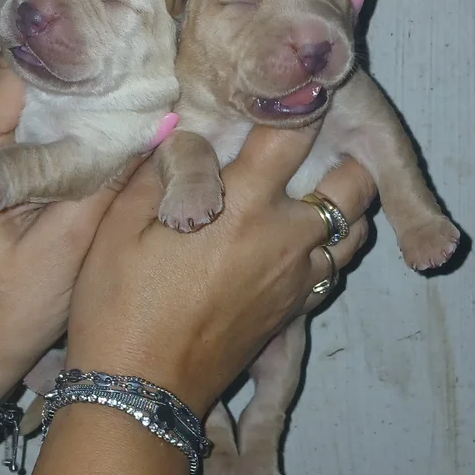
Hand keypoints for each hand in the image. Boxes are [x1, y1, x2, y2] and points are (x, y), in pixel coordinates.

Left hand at [0, 4, 137, 398]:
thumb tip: (155, 117)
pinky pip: (6, 95)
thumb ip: (104, 177)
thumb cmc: (17, 303)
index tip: (102, 2)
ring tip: (86, 18)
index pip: (10, 65)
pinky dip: (39, 71)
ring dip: (26, 36)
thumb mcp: (69, 244)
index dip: (55, 29)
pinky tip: (89, 71)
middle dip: (18, 9)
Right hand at [65, 127, 376, 417]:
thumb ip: (158, 170)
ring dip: (343, 204)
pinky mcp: (294, 313)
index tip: (293, 81)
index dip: (300, 97)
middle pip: (354, 182)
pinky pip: (333, 268)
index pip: (295, 130)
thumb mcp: (119, 227)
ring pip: (355, 229)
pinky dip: (328, 247)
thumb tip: (178, 127)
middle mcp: (286, 237)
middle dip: (344, 154)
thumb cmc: (119, 306)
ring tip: (309, 189)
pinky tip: (293, 240)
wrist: (140, 394)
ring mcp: (296, 279)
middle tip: (314, 143)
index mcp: (243, 205)